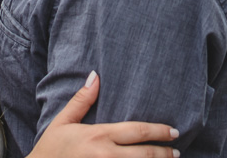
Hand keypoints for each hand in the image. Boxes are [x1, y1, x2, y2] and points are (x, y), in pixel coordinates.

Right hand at [28, 71, 179, 157]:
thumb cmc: (50, 150)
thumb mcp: (62, 122)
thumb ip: (81, 100)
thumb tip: (96, 76)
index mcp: (98, 136)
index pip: (137, 132)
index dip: (159, 131)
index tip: (174, 132)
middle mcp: (105, 156)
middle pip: (145, 155)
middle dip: (164, 153)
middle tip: (176, 152)